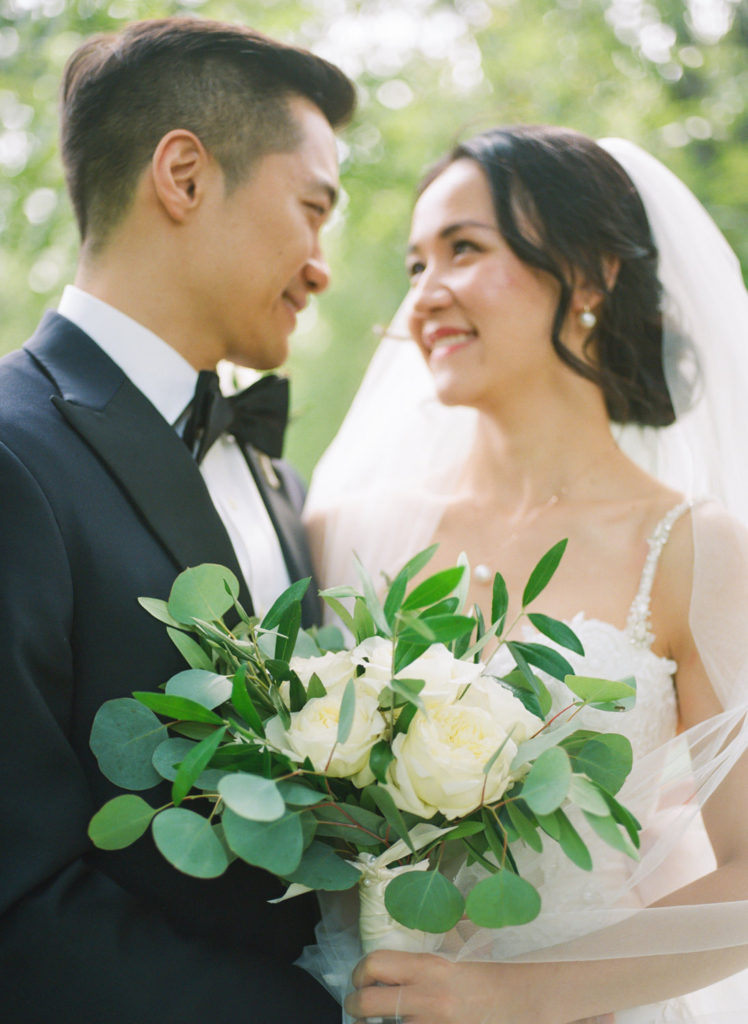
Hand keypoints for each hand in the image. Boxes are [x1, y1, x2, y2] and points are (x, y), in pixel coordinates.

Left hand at [345, 950, 527, 1023]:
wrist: (520, 1003)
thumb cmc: (491, 974)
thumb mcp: (462, 949)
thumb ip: (438, 936)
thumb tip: (416, 915)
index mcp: (429, 967)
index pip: (376, 963)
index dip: (360, 971)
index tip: (359, 978)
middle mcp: (425, 999)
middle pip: (367, 1003)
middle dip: (354, 1006)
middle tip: (356, 1006)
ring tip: (370, 1023)